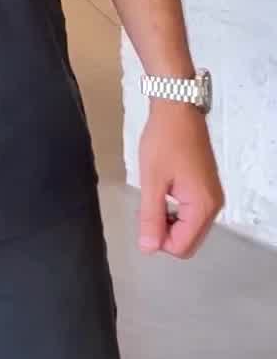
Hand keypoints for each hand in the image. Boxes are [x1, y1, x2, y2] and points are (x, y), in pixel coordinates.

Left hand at [138, 102, 224, 258]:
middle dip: (165, 233)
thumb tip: (149, 248)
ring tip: (154, 197)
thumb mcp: (152, 180)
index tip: (144, 218)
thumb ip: (151, 217)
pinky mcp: (207, 189)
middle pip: (189, 241)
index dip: (159, 241)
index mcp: (203, 206)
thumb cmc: (164, 140)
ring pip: (190, 228)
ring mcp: (212, 197)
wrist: (177, 109)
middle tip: (147, 207)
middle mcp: (214, 206)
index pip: (182, 247)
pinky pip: (192, 214)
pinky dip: (176, 212)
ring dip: (169, 222)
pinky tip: (163, 194)